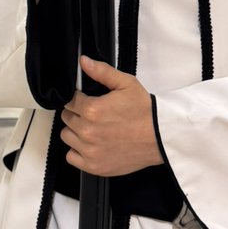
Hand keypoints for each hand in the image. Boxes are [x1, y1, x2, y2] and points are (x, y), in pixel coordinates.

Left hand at [60, 55, 162, 176]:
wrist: (160, 136)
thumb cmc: (145, 111)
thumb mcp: (126, 84)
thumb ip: (102, 72)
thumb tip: (84, 62)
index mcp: (93, 110)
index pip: (70, 101)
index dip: (78, 99)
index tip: (87, 100)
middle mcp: (88, 132)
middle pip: (67, 118)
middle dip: (77, 113)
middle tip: (94, 114)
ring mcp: (90, 151)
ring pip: (66, 136)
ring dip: (75, 131)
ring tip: (92, 128)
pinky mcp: (94, 166)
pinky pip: (71, 157)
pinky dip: (78, 150)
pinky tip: (91, 144)